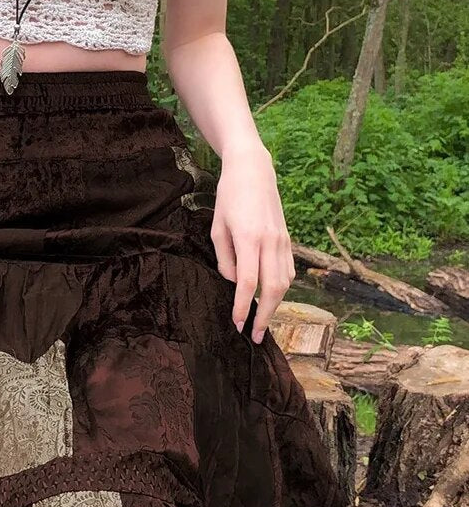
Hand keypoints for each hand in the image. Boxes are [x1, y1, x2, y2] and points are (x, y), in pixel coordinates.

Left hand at [210, 144, 294, 343]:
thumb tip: (235, 283)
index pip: (248, 282)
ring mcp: (282, 241)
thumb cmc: (229, 197)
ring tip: (262, 321)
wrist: (254, 171)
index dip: (242, 307)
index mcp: (249, 238)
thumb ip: (225, 258)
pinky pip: (289, 271)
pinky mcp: (288, 240)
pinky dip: (282, 289)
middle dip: (264, 315)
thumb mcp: (217, 227)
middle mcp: (270, 242)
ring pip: (285, 282)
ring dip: (275, 305)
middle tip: (256, 335)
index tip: (237, 324)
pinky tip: (272, 298)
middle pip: (272, 288)